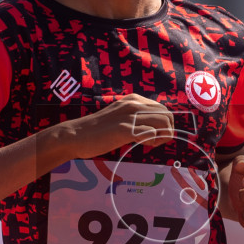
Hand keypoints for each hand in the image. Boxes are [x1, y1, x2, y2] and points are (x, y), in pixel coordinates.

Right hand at [58, 95, 176, 159]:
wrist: (76, 136)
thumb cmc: (98, 131)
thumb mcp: (121, 117)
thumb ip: (136, 117)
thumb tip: (155, 127)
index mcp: (134, 99)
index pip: (163, 109)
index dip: (164, 124)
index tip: (154, 135)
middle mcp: (134, 104)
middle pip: (167, 115)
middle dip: (166, 131)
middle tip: (154, 141)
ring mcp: (129, 115)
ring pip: (163, 122)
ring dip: (161, 137)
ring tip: (148, 144)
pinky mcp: (125, 129)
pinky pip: (150, 133)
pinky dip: (151, 141)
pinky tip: (140, 144)